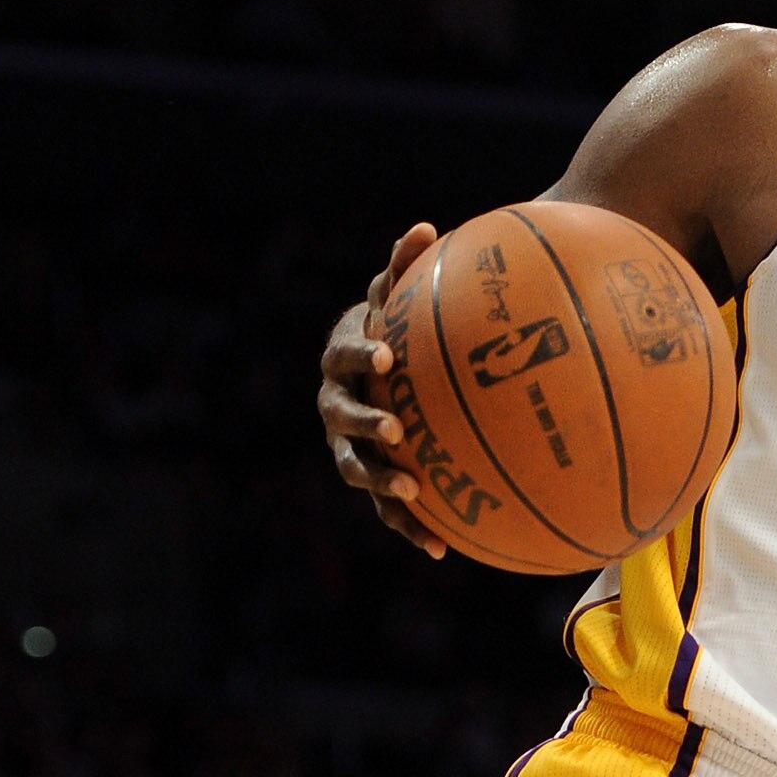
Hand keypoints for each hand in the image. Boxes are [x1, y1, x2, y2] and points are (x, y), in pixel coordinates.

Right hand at [316, 223, 443, 554]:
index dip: (362, 355)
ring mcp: (347, 446)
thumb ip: (403, 268)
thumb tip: (426, 226)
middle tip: (396, 431)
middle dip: (367, 426)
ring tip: (414, 497)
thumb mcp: (392, 299)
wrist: (368, 372)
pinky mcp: (369, 477)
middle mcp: (335, 406)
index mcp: (341, 361)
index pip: (346, 355)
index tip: (387, 356)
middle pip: (343, 420)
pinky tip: (441, 549)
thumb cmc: (387, 329)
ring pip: (357, 469)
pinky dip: (409, 527)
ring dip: (382, 485)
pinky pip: (385, 508)